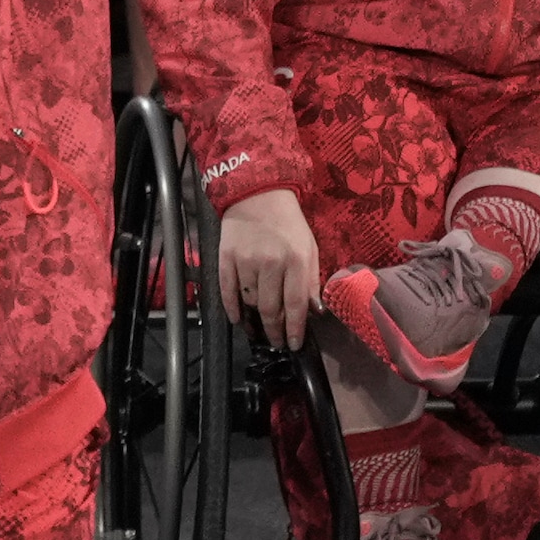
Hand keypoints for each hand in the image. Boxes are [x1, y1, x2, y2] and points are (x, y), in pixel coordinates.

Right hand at [213, 187, 319, 344]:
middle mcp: (271, 263)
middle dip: (274, 331)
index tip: (293, 345)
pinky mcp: (226, 257)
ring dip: (254, 320)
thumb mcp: (309, 248)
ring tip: (258, 331)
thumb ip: (311, 280)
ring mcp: (246, 261)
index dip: (294, 329)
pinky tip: (238, 319)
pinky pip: (227, 290)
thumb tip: (313, 311)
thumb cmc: (288, 224)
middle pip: (270, 309)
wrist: (257, 194)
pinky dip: (231, 308)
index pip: (295, 304)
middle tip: (276, 342)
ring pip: (249, 302)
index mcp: (296, 260)